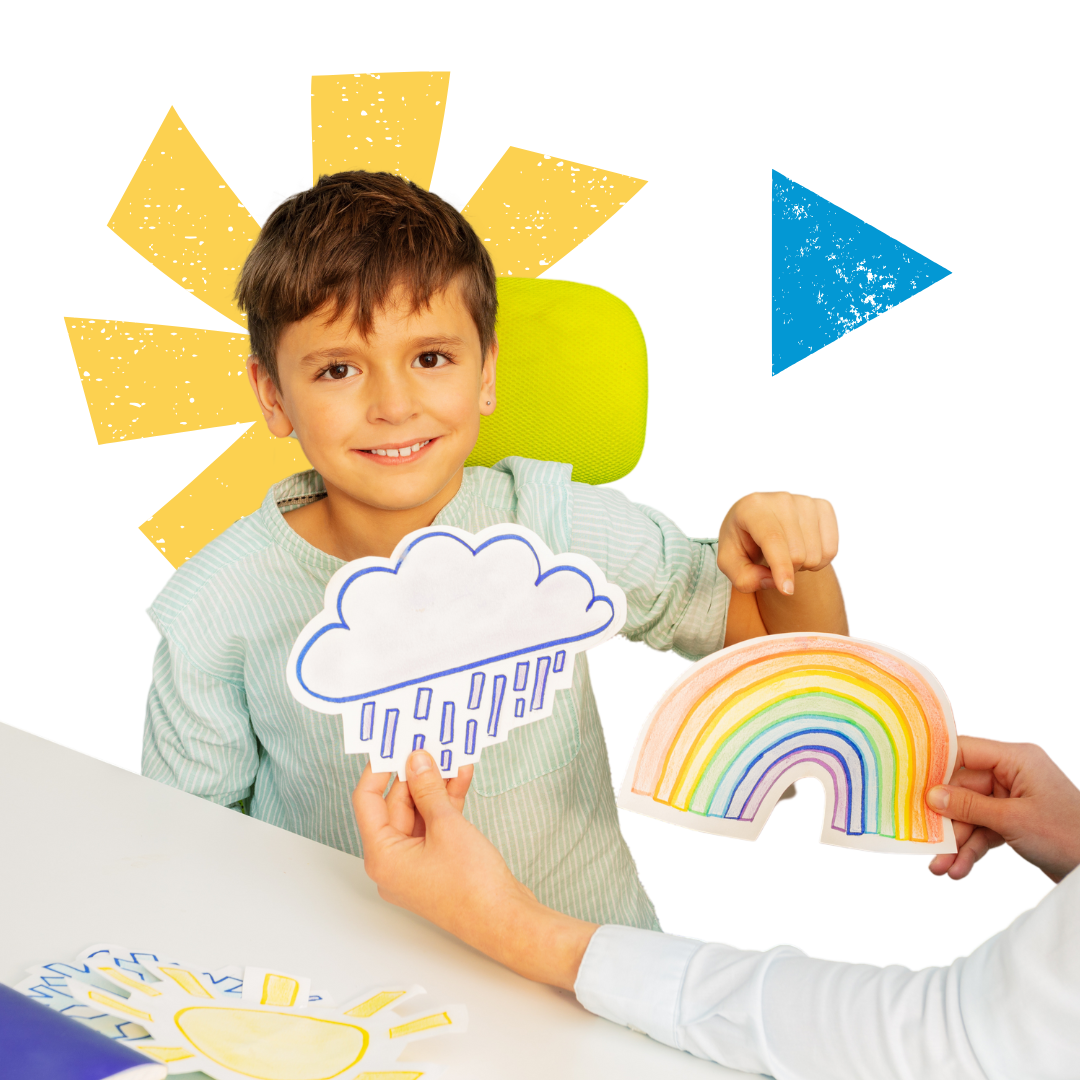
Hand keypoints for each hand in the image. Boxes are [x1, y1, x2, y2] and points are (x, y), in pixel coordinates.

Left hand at [352, 751, 540, 948]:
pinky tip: (461, 778)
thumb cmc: (472, 887)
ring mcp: (416, 864)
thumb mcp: (447, 826)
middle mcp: (393, 862)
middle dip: (415, 774)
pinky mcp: (438, 863)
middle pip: (396, 805)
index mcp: (382, 857)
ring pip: (419, 813)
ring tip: (449, 755)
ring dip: (435, 785)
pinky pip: (435, 825)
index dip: (378, 770)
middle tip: (428, 744)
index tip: (392, 745)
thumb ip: (428, 789)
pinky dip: (446, 802)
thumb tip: (417, 760)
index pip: (367, 802)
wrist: (506, 921)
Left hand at [717, 490, 839, 595]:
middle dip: (787, 570)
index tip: (787, 591)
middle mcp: (781, 498)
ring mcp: (806, 501)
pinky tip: (804, 550)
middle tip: (774, 562)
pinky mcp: (825, 507)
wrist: (760, 518)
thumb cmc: (742, 541)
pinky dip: (819, 560)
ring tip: (787, 554)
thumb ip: (744, 578)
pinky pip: (832, 550)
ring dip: (803, 566)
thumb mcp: (730, 562)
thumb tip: (774, 582)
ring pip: (816, 554)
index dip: (781, 567)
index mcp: (752, 507)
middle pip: (797, 553)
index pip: (773, 539)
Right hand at [926, 736, 1079, 884]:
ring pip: (971, 814)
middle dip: (945, 821)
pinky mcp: (1016, 822)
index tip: (907, 780)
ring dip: (956, 842)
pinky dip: (972, 850)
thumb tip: (932, 795)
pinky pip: (984, 830)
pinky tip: (960, 869)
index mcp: (1016, 758)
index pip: (964, 751)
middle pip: (963, 789)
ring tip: (940, 867)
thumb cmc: (1068, 835)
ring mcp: (1014, 799)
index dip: (935, 765)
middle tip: (924, 841)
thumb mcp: (1013, 820)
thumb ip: (969, 805)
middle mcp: (1012, 774)